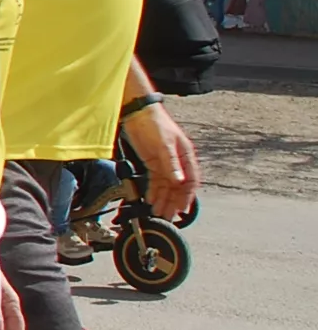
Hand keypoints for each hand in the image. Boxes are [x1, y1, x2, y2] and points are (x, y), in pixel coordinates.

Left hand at [122, 104, 201, 219]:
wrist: (138, 113)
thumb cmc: (156, 123)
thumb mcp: (165, 144)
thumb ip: (171, 163)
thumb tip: (179, 181)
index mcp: (186, 156)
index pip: (191, 181)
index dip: (187, 195)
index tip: (182, 208)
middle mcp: (177, 162)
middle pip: (178, 187)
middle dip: (173, 202)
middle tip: (168, 216)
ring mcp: (164, 163)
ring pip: (166, 186)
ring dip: (163, 199)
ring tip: (158, 213)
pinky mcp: (152, 162)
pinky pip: (155, 181)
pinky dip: (153, 191)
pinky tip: (150, 200)